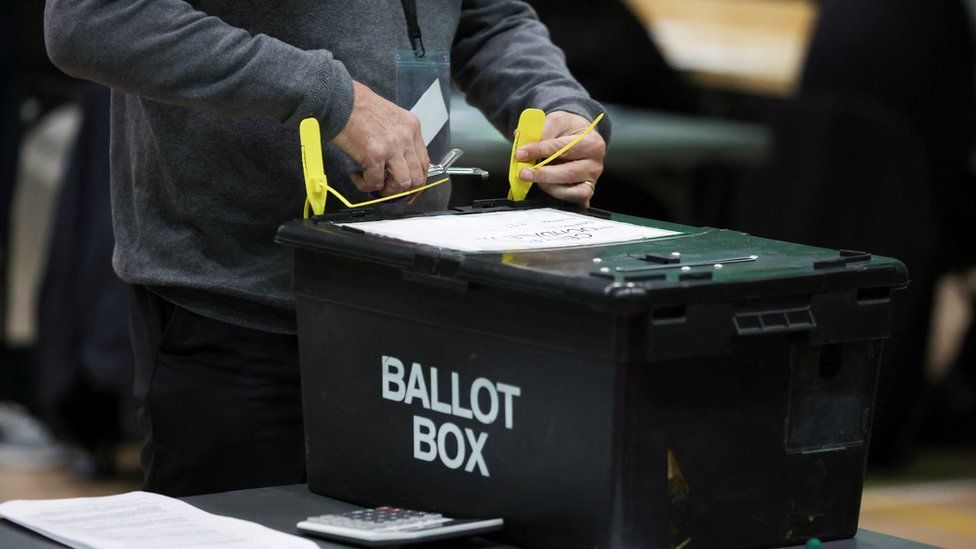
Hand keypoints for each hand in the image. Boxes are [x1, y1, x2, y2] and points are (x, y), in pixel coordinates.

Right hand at [332, 81, 429, 195]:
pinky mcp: (375, 154)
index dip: (417, 180)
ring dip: (388, 191)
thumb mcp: (390, 117)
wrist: (339, 98)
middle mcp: (406, 137)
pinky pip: (376, 182)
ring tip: (374, 185)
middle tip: (390, 192)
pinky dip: (365, 185)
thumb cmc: (358, 105)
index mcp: (412, 127)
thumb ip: (399, 138)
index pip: (424, 162)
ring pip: (402, 184)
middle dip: (404, 191)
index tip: (409, 190)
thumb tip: (397, 164)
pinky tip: (357, 176)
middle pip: (417, 177)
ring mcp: (392, 146)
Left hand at [514, 110, 605, 206]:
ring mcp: (591, 181)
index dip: (539, 151)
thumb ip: (542, 131)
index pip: (563, 148)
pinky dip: (558, 196)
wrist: (580, 136)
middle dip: (542, 174)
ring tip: (532, 178)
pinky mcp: (585, 192)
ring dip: (548, 186)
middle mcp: (595, 164)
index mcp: (592, 142)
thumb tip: (523, 144)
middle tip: (523, 172)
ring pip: (571, 191)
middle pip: (568, 173)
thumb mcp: (557, 121)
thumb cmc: (569, 129)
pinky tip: (545, 187)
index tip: (520, 153)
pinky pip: (572, 201)